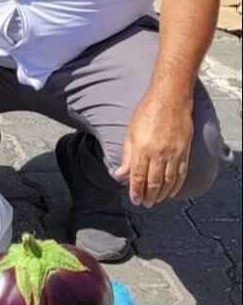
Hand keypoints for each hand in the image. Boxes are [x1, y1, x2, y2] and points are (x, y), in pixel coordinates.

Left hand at [113, 88, 193, 206]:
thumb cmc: (147, 112)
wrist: (170, 100)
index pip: (137, 176)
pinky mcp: (184, 151)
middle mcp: (159, 153)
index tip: (134, 199)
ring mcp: (174, 153)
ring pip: (168, 181)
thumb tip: (120, 174)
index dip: (135, 191)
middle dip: (148, 196)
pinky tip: (171, 192)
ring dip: (162, 194)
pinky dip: (176, 185)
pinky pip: (181, 174)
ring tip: (156, 201)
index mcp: (142, 149)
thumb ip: (126, 155)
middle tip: (144, 204)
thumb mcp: (130, 132)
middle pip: (153, 182)